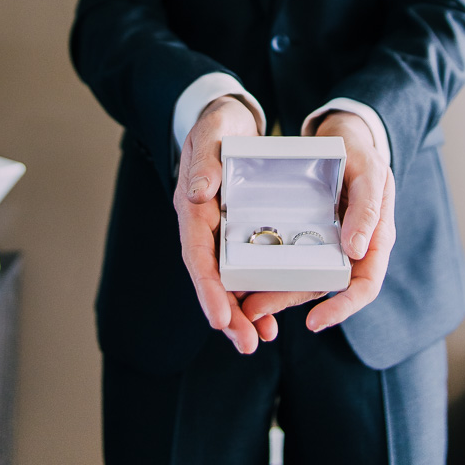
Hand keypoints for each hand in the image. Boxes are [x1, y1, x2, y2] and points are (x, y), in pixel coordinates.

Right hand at [173, 96, 276, 352]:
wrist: (229, 119)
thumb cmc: (218, 126)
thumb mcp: (212, 134)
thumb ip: (204, 161)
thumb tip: (198, 194)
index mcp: (194, 207)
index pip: (197, 254)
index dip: (207, 287)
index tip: (220, 317)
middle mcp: (206, 225)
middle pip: (212, 277)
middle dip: (227, 313)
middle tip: (245, 344)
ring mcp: (222, 230)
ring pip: (229, 278)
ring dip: (242, 311)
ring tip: (259, 340)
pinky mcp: (240, 229)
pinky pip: (247, 265)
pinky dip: (257, 290)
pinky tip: (269, 315)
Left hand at [241, 111, 395, 331]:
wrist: (343, 134)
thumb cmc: (360, 151)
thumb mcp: (368, 171)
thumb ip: (367, 208)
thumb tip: (356, 251)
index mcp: (375, 238)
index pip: (365, 284)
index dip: (343, 307)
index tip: (315, 321)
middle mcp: (353, 247)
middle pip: (325, 286)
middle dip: (291, 302)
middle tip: (254, 312)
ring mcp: (330, 242)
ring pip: (305, 276)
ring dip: (276, 291)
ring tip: (244, 303)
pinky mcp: (310, 233)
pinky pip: (293, 257)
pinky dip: (273, 268)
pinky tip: (247, 275)